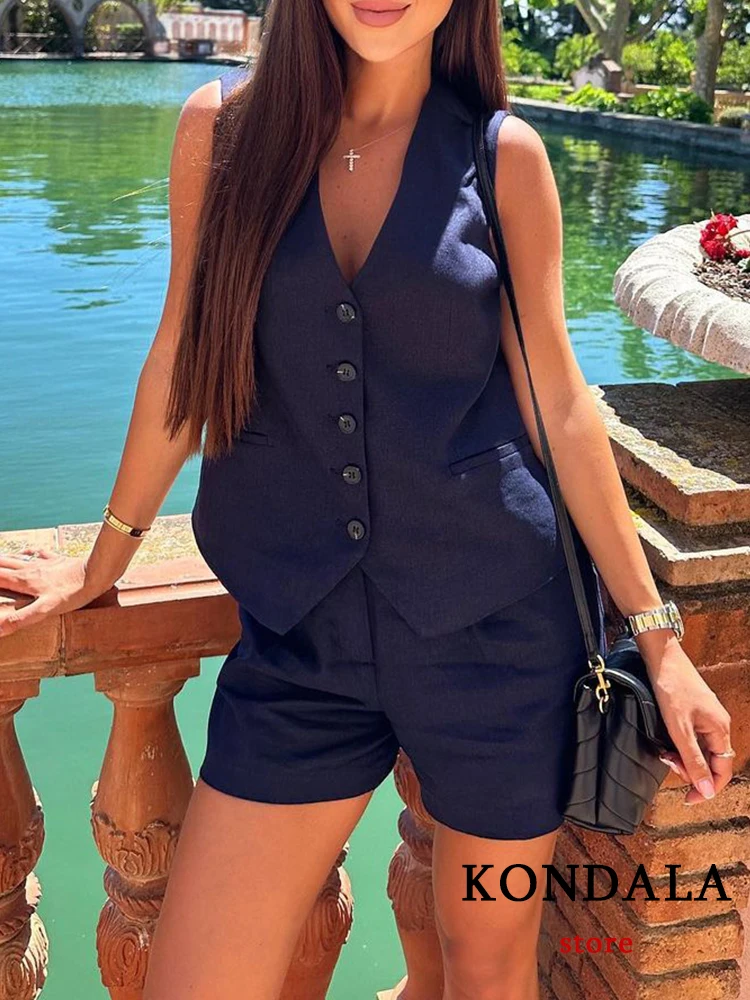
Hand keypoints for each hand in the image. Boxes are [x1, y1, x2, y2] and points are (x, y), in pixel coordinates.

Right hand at [0, 547, 107, 636]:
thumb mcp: (45, 610)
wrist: (96, 573)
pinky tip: (27, 552)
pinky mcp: (56, 559)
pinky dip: (28, 552)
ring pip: (17, 557)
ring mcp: (43, 562)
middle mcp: (29, 569)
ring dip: (3, 558)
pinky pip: (38, 553)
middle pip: (2, 564)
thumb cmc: (71, 593)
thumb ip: (21, 619)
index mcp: (23, 581)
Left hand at [645, 638, 733, 804]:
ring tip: (665, 753)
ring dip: (683, 758)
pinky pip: (692, 738)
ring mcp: (707, 718)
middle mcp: (718, 725)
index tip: (688, 799)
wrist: (662, 657)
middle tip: (669, 763)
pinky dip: (680, 745)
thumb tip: (707, 790)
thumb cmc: (672, 688)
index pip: (722, 770)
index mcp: (720, 729)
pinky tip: (666, 743)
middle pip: (711, 762)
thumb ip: (693, 760)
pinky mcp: (695, 712)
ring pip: (700, 750)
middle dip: (690, 770)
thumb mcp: (679, 729)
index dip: (707, 788)